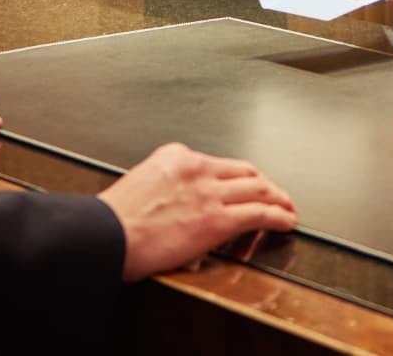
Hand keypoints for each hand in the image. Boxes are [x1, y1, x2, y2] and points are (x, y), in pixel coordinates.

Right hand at [99, 143, 297, 280]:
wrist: (105, 236)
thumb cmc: (113, 221)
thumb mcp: (140, 184)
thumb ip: (165, 187)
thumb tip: (177, 205)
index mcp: (174, 156)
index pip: (216, 162)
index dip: (234, 176)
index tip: (240, 185)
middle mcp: (195, 168)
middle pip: (244, 170)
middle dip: (264, 182)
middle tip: (274, 193)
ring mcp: (209, 192)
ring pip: (258, 187)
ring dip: (279, 197)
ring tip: (288, 206)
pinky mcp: (217, 219)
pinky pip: (260, 213)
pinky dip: (279, 215)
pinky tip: (287, 220)